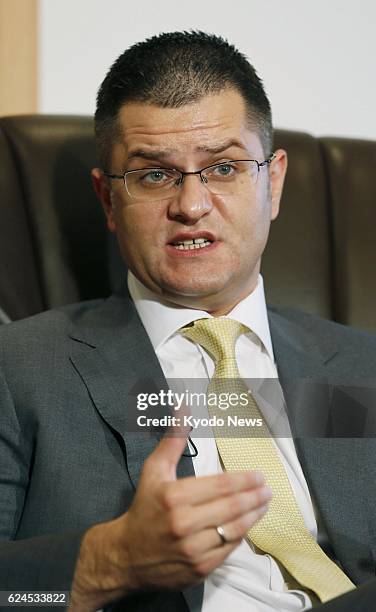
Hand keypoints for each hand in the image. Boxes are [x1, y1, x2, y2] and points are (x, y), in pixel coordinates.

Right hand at [69, 433, 270, 609]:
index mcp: (174, 497)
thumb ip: (173, 439)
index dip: (243, 480)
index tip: (259, 476)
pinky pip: (228, 549)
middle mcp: (184, 524)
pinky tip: (247, 524)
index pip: (219, 486)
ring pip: (233, 530)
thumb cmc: (144, 507)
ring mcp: (193, 550)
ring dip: (253, 516)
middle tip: (268, 490)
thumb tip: (183, 407)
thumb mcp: (155, 470)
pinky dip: (240, 536)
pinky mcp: (199, 569)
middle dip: (254, 497)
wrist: (127, 555)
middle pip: (231, 507)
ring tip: (264, 505)